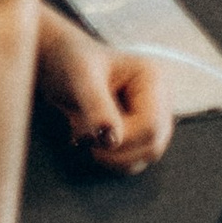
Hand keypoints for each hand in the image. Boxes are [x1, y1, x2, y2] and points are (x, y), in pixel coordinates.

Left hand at [38, 22, 177, 173]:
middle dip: (114, 150)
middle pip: (151, 146)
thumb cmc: (71, 61)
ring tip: (82, 132)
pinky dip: (108, 157)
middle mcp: (160, 100)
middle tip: (81, 136)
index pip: (150, 125)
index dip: (122, 138)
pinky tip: (88, 137)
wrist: (60, 63)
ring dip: (109, 156)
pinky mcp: (141, 136)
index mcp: (152, 78)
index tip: (88, 135)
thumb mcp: (80, 76)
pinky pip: (131, 161)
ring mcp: (154, 121)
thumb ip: (97, 105)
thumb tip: (111, 139)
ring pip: (143, 158)